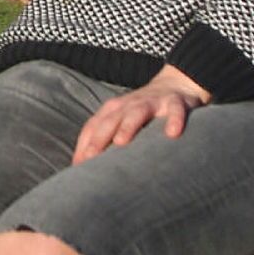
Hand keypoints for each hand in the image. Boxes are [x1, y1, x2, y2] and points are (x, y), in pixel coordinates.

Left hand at [71, 66, 210, 164]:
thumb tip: (87, 169)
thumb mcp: (122, 122)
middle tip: (90, 158)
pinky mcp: (175, 102)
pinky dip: (174, 120)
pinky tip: (173, 134)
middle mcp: (129, 105)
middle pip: (110, 120)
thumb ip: (107, 141)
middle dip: (99, 138)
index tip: (77, 166)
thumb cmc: (143, 113)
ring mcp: (152, 102)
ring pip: (137, 113)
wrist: (176, 85)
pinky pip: (175, 111)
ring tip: (121, 142)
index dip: (83, 145)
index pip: (93, 127)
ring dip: (127, 126)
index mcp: (113, 110)